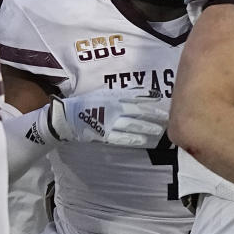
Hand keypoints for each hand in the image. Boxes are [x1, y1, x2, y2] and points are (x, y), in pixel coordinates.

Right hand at [49, 87, 167, 146]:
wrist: (67, 117)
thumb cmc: (87, 103)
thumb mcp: (105, 94)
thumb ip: (122, 94)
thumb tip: (142, 92)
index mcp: (114, 98)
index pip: (136, 98)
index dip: (150, 100)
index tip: (162, 101)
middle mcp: (114, 109)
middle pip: (138, 112)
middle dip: (153, 116)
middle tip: (166, 119)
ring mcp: (110, 122)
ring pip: (133, 125)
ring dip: (147, 128)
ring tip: (159, 131)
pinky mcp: (105, 134)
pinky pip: (122, 138)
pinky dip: (134, 139)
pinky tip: (145, 141)